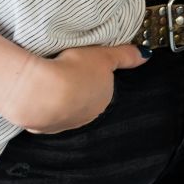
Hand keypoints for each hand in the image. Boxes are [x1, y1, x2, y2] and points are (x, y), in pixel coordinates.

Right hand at [0, 43, 147, 133]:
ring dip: (57, 97)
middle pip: (83, 99)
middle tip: (65, 70)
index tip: (84, 66)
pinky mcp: (41, 127)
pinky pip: (43, 114)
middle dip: (76, 88)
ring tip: (49, 80)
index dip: (93, 75)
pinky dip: (41, 105)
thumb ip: (126, 56)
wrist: (41, 91)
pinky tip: (37, 93)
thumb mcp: (104, 56)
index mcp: (104, 99)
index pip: (103, 88)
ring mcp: (64, 124)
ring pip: (63, 109)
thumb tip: (146, 55)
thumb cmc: (74, 71)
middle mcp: (87, 116)